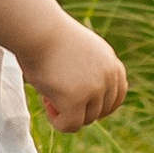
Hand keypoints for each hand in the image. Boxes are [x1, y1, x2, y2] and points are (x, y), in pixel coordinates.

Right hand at [25, 18, 127, 132]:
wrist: (36, 27)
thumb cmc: (49, 36)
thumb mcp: (80, 51)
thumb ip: (90, 72)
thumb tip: (88, 98)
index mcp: (111, 63)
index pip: (117, 97)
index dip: (97, 104)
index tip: (78, 102)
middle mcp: (108, 76)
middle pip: (101, 111)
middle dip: (79, 107)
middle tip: (56, 93)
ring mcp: (95, 89)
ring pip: (85, 119)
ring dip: (66, 112)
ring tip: (47, 93)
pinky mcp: (76, 100)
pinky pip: (70, 125)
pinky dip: (58, 122)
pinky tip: (46, 103)